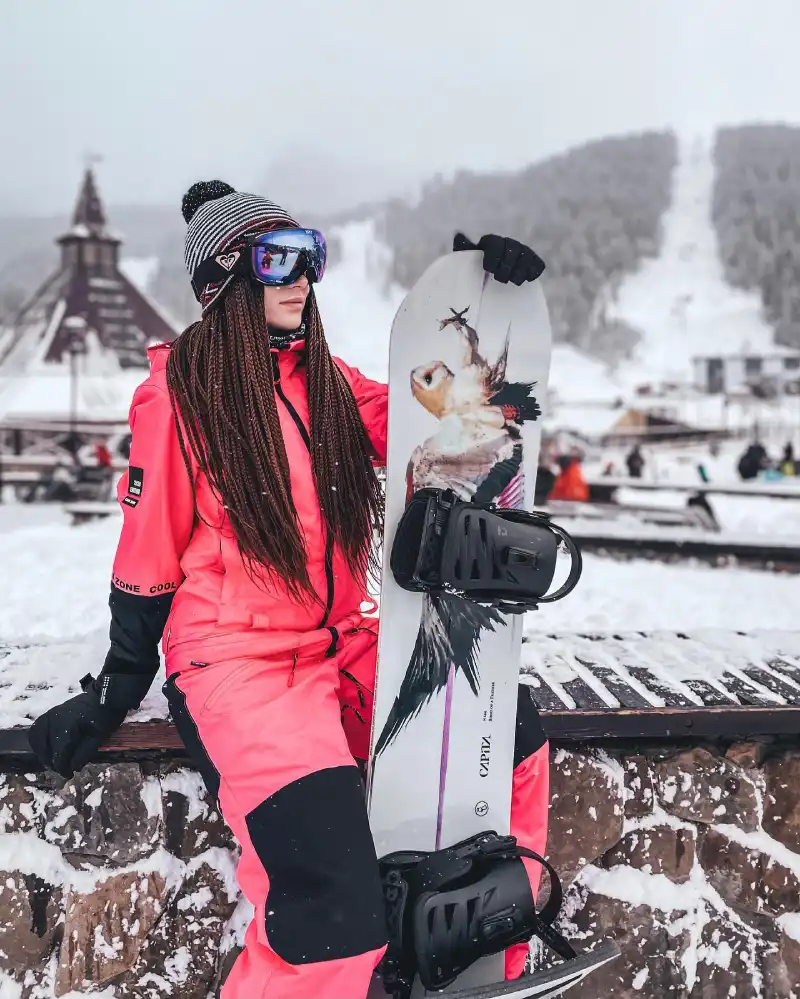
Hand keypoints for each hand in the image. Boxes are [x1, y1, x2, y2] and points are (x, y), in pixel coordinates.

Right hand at [28, 671, 151, 777]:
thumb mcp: (100, 737)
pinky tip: (46, 747)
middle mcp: (55, 720)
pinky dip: (39, 739)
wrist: (108, 694)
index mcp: (67, 727)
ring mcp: (52, 714)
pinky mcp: (52, 711)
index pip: (59, 754)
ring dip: (42, 751)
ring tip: (53, 760)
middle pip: (46, 747)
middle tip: (63, 769)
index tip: (68, 775)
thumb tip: (72, 768)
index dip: (62, 768)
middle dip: (52, 762)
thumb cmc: (107, 715)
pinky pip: (38, 727)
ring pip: (37, 737)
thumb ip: (84, 754)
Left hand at [453, 233, 544, 284]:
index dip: (493, 258)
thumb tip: (458, 234)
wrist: (488, 278)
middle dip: (507, 268)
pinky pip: (538, 265)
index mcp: (492, 242)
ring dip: (520, 272)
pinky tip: (527, 279)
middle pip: (513, 252)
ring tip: (513, 281)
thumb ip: (464, 248)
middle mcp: (509, 244)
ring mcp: (523, 252)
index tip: (488, 269)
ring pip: (526, 258)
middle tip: (500, 279)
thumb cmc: (476, 267)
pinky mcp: (533, 262)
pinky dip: (533, 272)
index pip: (495, 245)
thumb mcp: (466, 258)